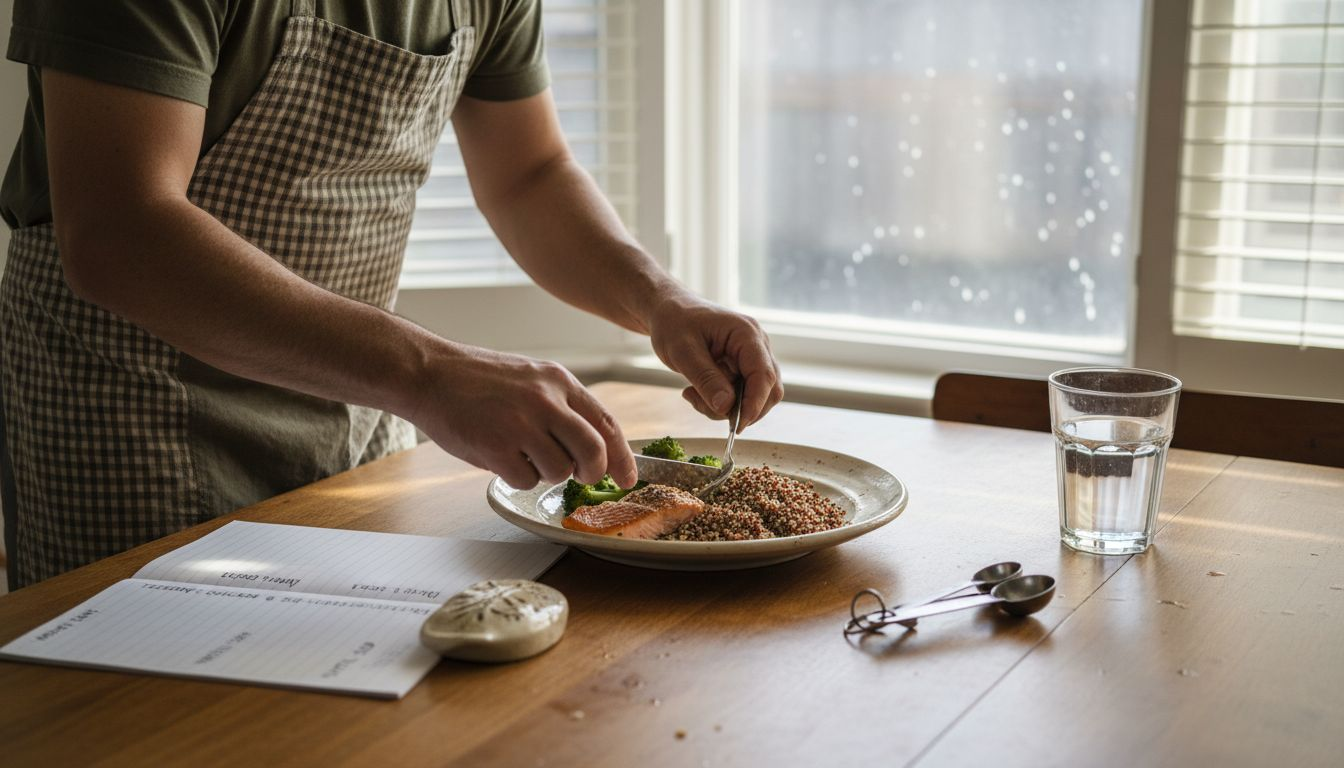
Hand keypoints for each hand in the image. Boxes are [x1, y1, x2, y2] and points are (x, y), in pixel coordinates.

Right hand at [406, 344, 636, 489]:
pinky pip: (525, 480)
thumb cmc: (478, 379)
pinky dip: (516, 477)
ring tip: (520, 452)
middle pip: (593, 452)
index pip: (606, 423)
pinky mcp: (496, 446)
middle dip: (593, 473)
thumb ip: (562, 407)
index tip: (628, 478)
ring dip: (544, 473)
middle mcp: (546, 400)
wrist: (429, 373)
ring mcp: (521, 424)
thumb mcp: (531, 378)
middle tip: (580, 476)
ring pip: (559, 471)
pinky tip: (499, 456)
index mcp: (559, 381)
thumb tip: (593, 449)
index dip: (622, 457)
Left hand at [647, 295, 783, 428]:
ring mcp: (752, 357)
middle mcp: (757, 345)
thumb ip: (706, 379)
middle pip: (768, 390)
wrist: (669, 311)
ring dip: (725, 408)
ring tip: (692, 395)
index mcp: (747, 334)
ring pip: (754, 397)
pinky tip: (696, 392)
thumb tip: (726, 408)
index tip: (737, 425)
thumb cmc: (674, 323)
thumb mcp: (682, 351)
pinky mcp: (742, 368)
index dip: (755, 404)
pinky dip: (720, 403)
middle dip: (740, 409)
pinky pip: (741, 395)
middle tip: (701, 405)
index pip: (764, 375)